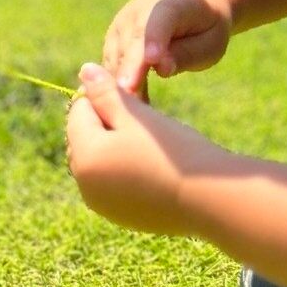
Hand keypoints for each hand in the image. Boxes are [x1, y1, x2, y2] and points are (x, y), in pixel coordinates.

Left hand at [65, 63, 215, 235]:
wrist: (209, 199)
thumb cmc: (174, 151)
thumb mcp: (138, 116)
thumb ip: (107, 94)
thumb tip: (84, 71)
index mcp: (84, 156)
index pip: (78, 112)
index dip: (100, 95)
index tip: (129, 91)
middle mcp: (84, 184)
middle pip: (82, 138)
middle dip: (102, 122)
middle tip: (138, 115)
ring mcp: (99, 203)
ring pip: (96, 161)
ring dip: (111, 145)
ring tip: (145, 138)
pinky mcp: (118, 215)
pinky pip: (110, 183)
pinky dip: (121, 169)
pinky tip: (149, 163)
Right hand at [102, 0, 231, 95]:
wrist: (188, 7)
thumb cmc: (205, 28)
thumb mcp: (210, 41)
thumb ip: (186, 53)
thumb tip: (161, 69)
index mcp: (172, 2)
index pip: (159, 21)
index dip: (154, 41)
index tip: (153, 61)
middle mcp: (139, 9)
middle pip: (132, 43)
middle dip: (130, 69)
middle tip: (131, 97)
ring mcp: (121, 25)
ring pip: (117, 59)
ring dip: (123, 86)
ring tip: (136, 115)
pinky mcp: (111, 42)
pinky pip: (110, 69)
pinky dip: (118, 88)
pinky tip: (131, 108)